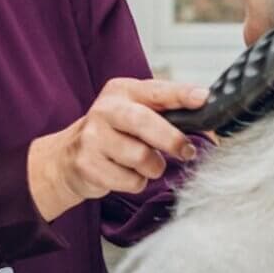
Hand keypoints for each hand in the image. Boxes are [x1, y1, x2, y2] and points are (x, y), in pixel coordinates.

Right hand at [27, 77, 207, 220]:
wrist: (67, 158)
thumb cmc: (113, 133)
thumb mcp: (134, 112)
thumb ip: (166, 112)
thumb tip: (207, 121)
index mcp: (122, 90)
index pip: (156, 90)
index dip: (180, 94)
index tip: (203, 98)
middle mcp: (105, 110)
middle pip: (143, 122)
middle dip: (171, 139)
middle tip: (187, 151)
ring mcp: (93, 137)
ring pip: (140, 157)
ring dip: (153, 167)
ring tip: (145, 163)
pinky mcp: (88, 164)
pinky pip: (129, 180)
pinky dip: (136, 182)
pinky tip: (125, 173)